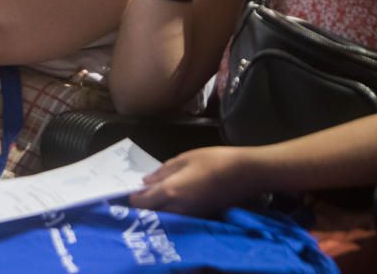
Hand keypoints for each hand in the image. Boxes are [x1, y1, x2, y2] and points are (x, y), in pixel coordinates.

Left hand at [130, 147, 254, 215]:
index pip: (142, 202)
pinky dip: (171, 211)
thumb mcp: (185, 158)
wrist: (245, 173)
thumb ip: (163, 171)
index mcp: (171, 191)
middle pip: (152, 214)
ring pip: (165, 218)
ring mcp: (190, 215)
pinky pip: (179, 217)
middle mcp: (178, 208)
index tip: (131, 190)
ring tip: (156, 196)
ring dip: (157, 210)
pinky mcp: (200, 216)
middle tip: (141, 195)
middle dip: (144, 207)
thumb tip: (145, 182)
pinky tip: (173, 199)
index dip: (133, 198)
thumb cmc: (214, 160)